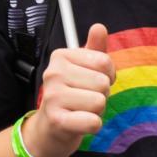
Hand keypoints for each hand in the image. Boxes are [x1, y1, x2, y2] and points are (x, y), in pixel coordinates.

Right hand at [25, 24, 115, 156]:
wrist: (49, 129)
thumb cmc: (71, 95)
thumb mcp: (83, 69)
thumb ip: (94, 49)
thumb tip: (99, 27)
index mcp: (61, 56)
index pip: (104, 62)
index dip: (107, 75)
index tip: (93, 82)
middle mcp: (53, 73)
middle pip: (103, 83)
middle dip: (101, 94)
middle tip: (84, 100)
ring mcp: (53, 97)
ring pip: (99, 102)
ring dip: (96, 110)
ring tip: (81, 111)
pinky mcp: (57, 120)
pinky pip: (93, 121)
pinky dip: (93, 125)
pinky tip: (80, 123)